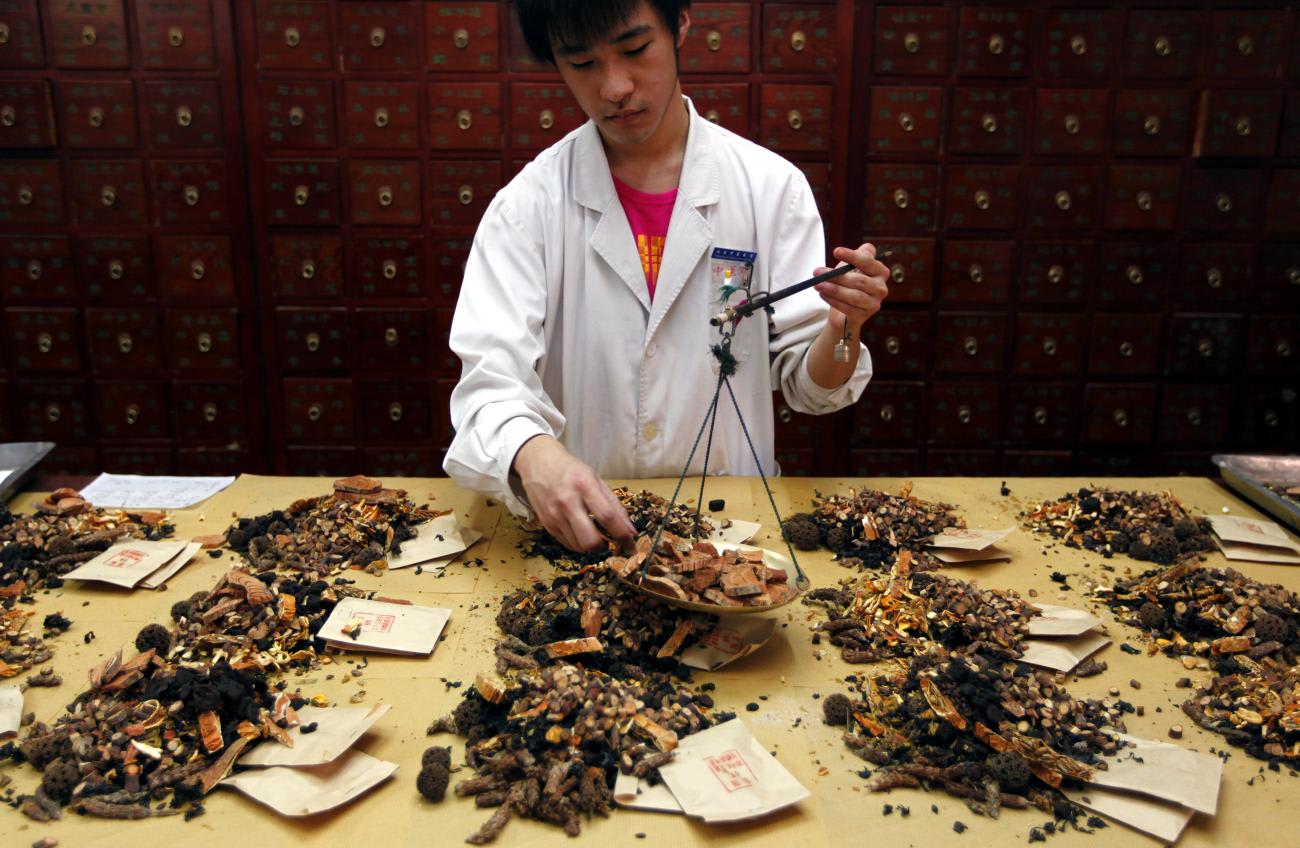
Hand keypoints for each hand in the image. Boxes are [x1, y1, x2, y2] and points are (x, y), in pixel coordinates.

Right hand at [511, 435, 635, 552]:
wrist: (538, 463)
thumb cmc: (571, 470)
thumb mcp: (596, 479)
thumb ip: (614, 505)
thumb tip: (630, 531)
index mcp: (584, 485)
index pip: (607, 516)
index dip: (622, 534)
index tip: (631, 544)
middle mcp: (567, 502)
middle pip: (590, 539)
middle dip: (604, 546)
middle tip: (609, 542)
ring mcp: (554, 515)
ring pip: (579, 546)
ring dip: (592, 547)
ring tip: (595, 535)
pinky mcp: (546, 524)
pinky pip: (567, 544)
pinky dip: (579, 544)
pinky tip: (582, 533)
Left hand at [812, 242, 889, 332]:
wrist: (844, 310)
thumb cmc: (848, 283)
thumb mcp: (850, 267)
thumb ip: (854, 256)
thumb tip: (842, 251)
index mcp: (880, 272)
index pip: (868, 262)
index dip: (852, 256)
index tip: (836, 251)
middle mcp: (881, 288)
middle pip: (859, 281)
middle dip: (836, 276)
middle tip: (817, 272)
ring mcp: (874, 303)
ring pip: (854, 296)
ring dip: (833, 289)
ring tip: (817, 285)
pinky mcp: (863, 316)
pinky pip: (848, 308)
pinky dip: (833, 301)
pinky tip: (822, 295)